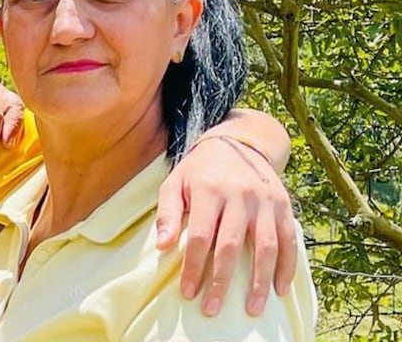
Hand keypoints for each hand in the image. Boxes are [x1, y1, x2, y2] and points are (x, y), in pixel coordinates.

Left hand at [155, 137, 298, 317]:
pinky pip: (288, 240)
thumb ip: (168, 213)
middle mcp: (239, 196)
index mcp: (209, 190)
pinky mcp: (283, 205)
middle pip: (230, 245)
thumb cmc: (198, 170)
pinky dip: (287, 267)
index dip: (194, 266)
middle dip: (221, 281)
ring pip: (265, 247)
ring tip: (252, 308)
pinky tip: (280, 289)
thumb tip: (163, 246)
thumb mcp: (175, 183)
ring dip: (259, 281)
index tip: (188, 292)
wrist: (237, 144)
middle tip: (212, 308)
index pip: (201, 236)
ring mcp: (265, 201)